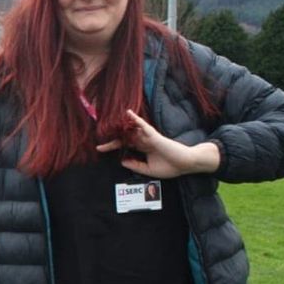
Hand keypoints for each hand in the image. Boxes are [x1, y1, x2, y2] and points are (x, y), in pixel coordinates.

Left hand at [95, 110, 220, 177]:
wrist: (185, 164)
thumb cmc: (170, 167)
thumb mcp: (148, 170)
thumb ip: (135, 165)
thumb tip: (121, 161)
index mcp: (143, 149)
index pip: (124, 145)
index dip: (112, 146)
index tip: (99, 148)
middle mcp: (144, 141)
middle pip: (125, 137)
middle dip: (111, 140)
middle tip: (98, 143)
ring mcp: (149, 137)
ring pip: (132, 130)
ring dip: (120, 127)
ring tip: (107, 124)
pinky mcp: (155, 136)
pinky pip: (144, 126)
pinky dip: (136, 120)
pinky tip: (128, 114)